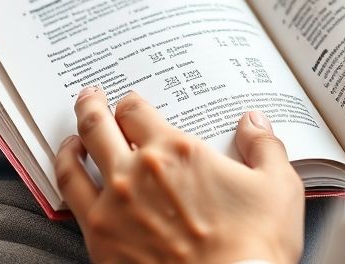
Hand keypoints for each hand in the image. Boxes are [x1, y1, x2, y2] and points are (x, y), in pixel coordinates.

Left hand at [55, 87, 304, 263]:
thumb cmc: (255, 246)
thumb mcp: (278, 188)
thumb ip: (264, 147)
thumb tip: (254, 123)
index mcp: (176, 151)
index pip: (136, 110)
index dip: (131, 103)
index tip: (132, 106)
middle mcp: (136, 172)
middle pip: (97, 125)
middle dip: (91, 106)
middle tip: (89, 98)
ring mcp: (112, 207)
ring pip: (73, 162)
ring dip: (70, 143)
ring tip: (71, 139)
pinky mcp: (99, 240)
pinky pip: (70, 201)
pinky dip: (66, 181)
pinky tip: (73, 183)